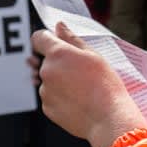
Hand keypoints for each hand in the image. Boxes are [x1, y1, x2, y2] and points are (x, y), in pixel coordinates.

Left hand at [31, 24, 146, 146]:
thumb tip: (59, 27)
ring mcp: (45, 91)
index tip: (55, 44)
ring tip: (81, 89)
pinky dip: (60, 98)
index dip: (47, 40)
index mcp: (57, 54)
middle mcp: (47, 71)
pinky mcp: (47, 108)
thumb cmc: (105, 86)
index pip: (38, 38)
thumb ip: (72, 39)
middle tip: (79, 72)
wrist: (108, 118)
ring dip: (59, 82)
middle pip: (44, 61)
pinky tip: (78, 101)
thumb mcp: (93, 56)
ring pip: (48, 81)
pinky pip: (51, 98)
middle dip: (58, 64)